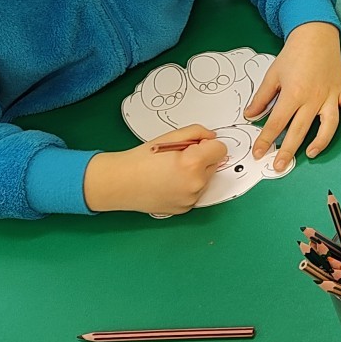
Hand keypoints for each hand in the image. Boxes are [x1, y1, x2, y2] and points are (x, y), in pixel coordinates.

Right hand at [83, 124, 227, 214]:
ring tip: (170, 172)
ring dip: (195, 174)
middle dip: (202, 159)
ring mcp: (191, 198)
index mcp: (193, 163)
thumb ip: (197, 133)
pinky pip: (195, 193)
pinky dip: (187, 187)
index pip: (220, 149)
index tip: (195, 146)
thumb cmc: (141, 159)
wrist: (120, 183)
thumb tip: (212, 138)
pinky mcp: (185, 209)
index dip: (207, 145)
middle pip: (214, 164)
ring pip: (205, 179)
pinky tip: (169, 184)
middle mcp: (195, 183)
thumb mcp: (169, 137)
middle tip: (178, 159)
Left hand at [245, 22, 340, 171]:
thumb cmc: (293, 54)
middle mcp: (312, 98)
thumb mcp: (273, 75)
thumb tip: (250, 116)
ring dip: (320, 141)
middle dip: (287, 150)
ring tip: (310, 154)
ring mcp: (330, 96)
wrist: (315, 34)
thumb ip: (262, 98)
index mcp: (293, 94)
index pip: (276, 123)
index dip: (266, 140)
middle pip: (299, 130)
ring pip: (328, 124)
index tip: (258, 153)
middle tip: (278, 166)